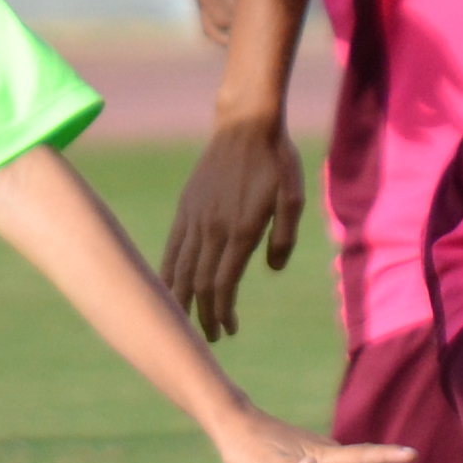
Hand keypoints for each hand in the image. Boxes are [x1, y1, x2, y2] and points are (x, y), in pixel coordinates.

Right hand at [154, 116, 305, 341]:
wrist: (245, 124)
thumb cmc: (277, 160)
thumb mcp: (294, 195)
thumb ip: (285, 235)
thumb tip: (271, 268)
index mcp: (239, 229)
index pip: (221, 284)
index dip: (221, 312)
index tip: (228, 331)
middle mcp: (212, 228)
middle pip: (198, 284)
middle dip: (201, 315)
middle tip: (210, 339)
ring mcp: (194, 218)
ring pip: (178, 269)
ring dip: (180, 300)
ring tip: (184, 323)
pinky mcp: (186, 208)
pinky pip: (172, 247)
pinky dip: (167, 273)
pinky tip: (168, 290)